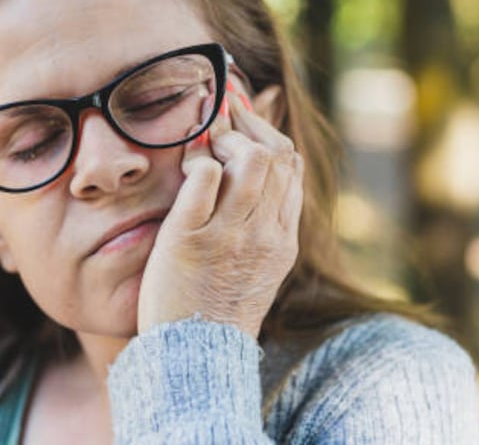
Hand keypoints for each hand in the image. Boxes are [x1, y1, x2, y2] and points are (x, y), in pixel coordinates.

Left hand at [136, 87, 303, 338]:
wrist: (194, 358)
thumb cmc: (217, 309)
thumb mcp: (257, 267)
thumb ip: (262, 224)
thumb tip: (255, 176)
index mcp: (282, 239)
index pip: (292, 167)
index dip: (268, 133)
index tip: (243, 120)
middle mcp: (264, 234)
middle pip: (277, 155)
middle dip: (246, 127)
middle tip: (219, 126)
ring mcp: (229, 236)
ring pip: (249, 160)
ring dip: (224, 139)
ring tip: (205, 148)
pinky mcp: (189, 239)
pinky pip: (202, 178)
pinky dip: (196, 161)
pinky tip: (186, 168)